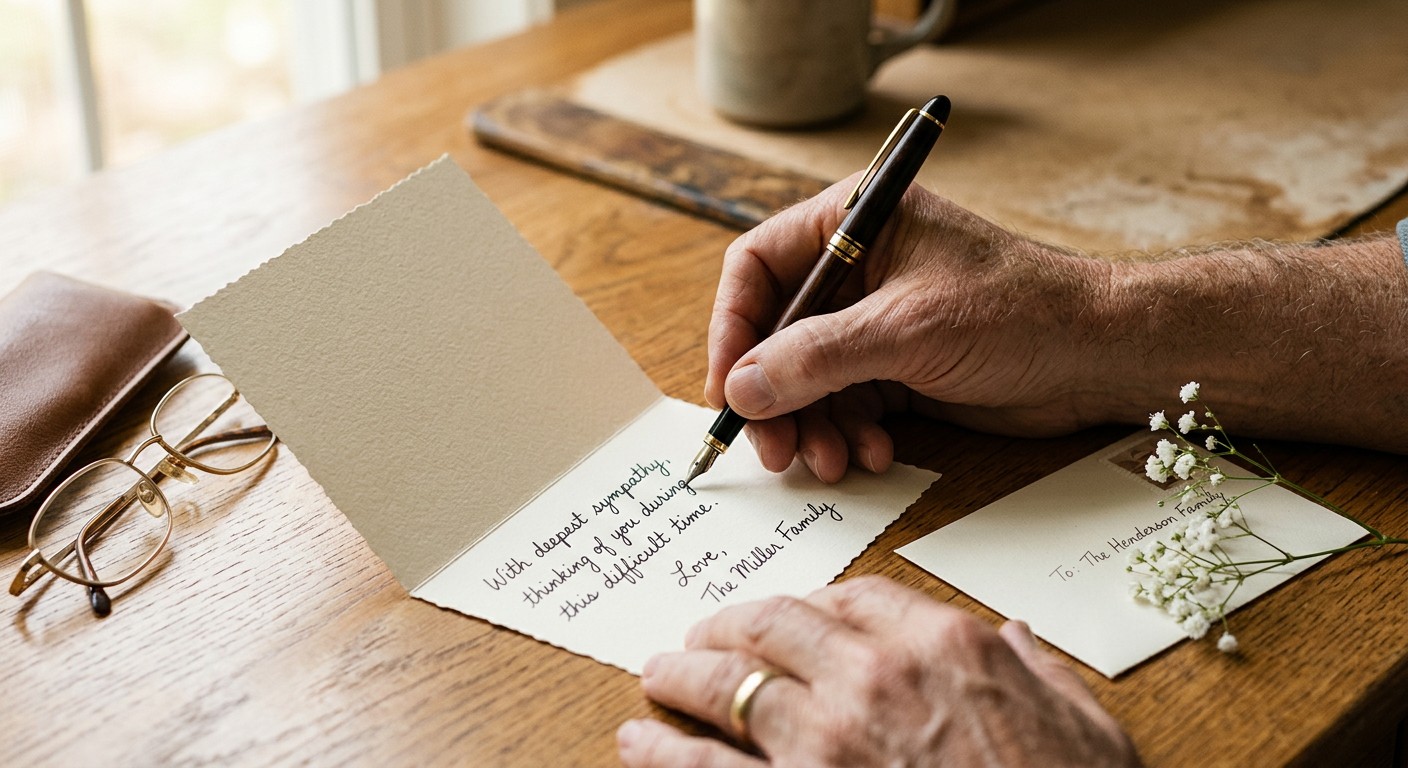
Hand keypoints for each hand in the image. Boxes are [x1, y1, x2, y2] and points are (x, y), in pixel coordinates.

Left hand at [617, 576, 1138, 767]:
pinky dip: (662, 750)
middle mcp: (873, 678)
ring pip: (728, 685)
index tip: (792, 613)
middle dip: (729, 625)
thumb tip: (1018, 638)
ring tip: (657, 675)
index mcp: (944, 647)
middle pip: (774, 625)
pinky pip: (706, 767)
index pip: (855, 596)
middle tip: (703, 634)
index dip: (811, 601)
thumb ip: (1042, 671)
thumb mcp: (1087, 728)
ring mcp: (825, 741)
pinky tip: (638, 742)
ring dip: (682, 676)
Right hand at [705, 178, 1116, 481]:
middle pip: (776, 332)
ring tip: (831, 462)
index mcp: (854, 221)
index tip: (729, 388)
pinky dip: (847, 434)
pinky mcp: (897, 365)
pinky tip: (872, 456)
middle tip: (774, 449)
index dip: (734, 328)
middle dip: (774, 395)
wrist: (1100, 355)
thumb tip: (742, 387)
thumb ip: (817, 358)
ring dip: (811, 425)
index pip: (758, 266)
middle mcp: (857, 267)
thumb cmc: (1019, 312)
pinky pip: (844, 402)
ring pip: (806, 377)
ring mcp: (875, 319)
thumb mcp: (905, 331)